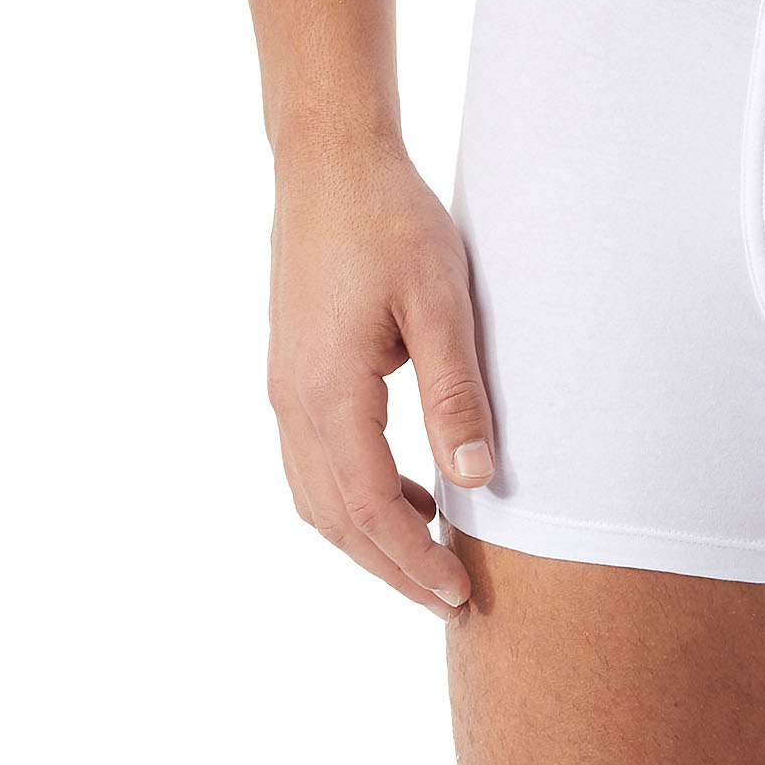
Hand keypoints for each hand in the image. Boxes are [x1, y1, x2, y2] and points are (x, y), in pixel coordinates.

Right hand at [266, 135, 496, 615]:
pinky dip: (353, 497)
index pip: (372, 508)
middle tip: (447, 602)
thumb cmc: (391, 219)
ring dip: (368, 539)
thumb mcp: (440, 300)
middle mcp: (293, 403)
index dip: (414, 559)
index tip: (458, 594)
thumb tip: (480, 475)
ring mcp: (285, 389)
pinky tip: (404, 490)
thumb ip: (455, 390)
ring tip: (427, 560)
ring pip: (318, 498)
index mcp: (328, 393)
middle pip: (337, 519)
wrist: (329, 162)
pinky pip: (313, 463)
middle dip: (391, 568)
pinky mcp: (292, 372)